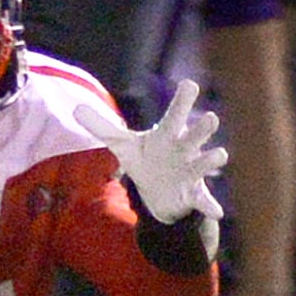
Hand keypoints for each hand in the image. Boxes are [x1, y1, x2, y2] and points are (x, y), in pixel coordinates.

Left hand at [73, 79, 226, 226]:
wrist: (160, 191)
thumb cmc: (148, 158)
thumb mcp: (123, 145)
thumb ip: (103, 127)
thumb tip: (75, 108)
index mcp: (168, 134)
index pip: (174, 114)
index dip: (182, 100)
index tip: (189, 84)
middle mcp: (184, 149)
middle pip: (195, 135)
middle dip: (202, 128)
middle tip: (211, 118)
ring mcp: (191, 172)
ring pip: (203, 165)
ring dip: (210, 160)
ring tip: (220, 155)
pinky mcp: (192, 195)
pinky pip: (203, 201)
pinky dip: (210, 206)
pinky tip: (217, 211)